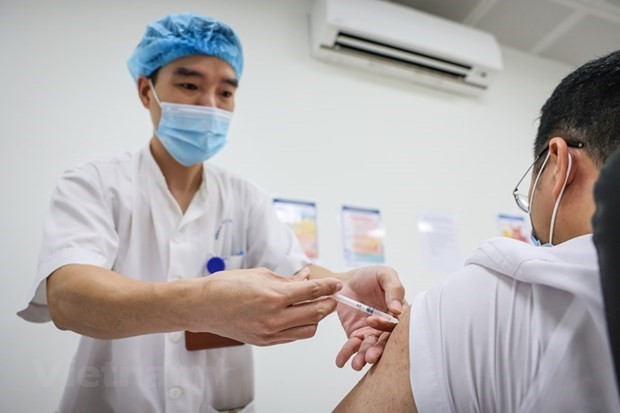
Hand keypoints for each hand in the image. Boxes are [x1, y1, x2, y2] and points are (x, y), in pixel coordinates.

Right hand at [185, 267, 341, 345]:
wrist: (204, 306)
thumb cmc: (228, 285)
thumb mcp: (262, 274)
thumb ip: (288, 279)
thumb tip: (306, 278)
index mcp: (274, 296)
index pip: (312, 292)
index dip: (329, 287)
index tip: (337, 285)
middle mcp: (274, 318)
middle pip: (315, 314)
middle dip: (328, 304)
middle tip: (332, 297)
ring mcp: (270, 333)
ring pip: (308, 329)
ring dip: (316, 318)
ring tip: (315, 306)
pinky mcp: (265, 342)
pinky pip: (293, 336)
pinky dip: (300, 326)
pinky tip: (298, 315)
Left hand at [334, 266, 404, 369]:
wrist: (345, 280)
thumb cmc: (370, 276)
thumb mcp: (385, 275)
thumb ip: (394, 289)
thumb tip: (397, 310)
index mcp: (399, 312)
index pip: (397, 324)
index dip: (387, 326)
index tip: (374, 322)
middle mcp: (387, 325)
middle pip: (384, 341)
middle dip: (377, 350)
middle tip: (370, 357)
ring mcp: (372, 332)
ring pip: (369, 347)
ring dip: (363, 356)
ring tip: (356, 364)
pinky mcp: (357, 335)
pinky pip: (353, 346)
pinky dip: (347, 354)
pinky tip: (341, 361)